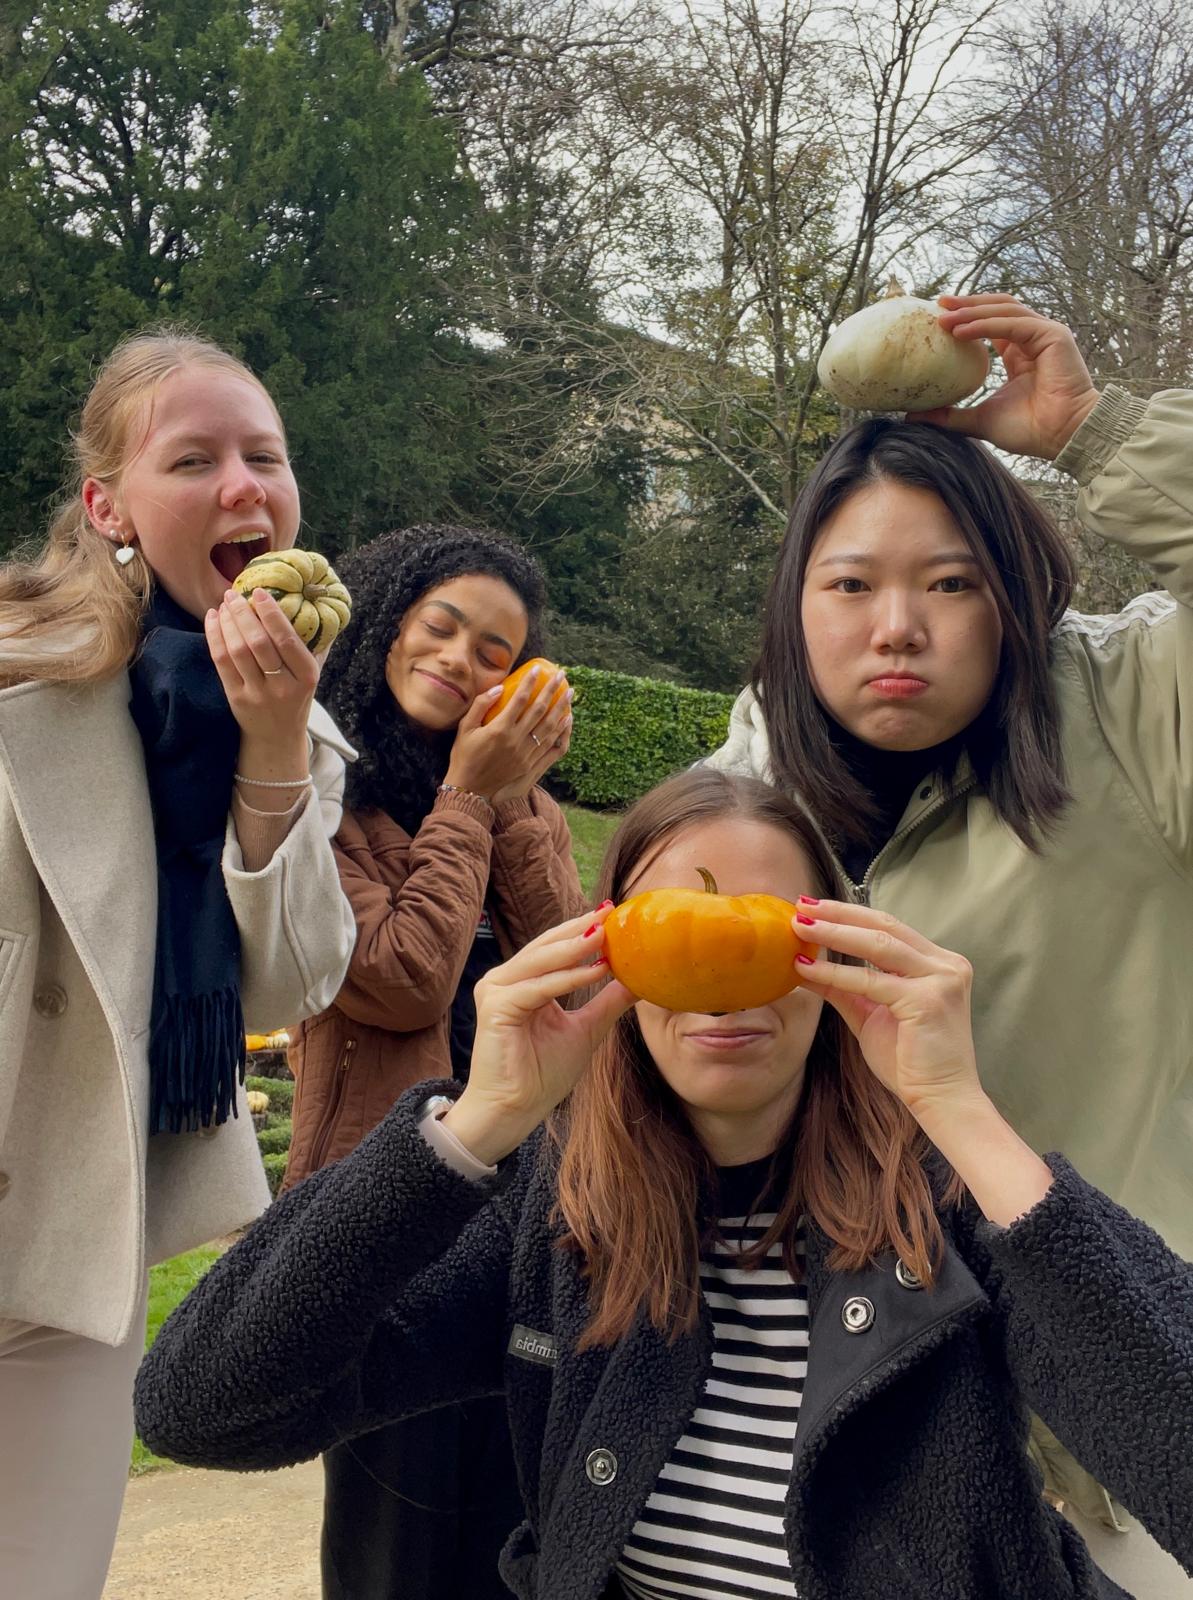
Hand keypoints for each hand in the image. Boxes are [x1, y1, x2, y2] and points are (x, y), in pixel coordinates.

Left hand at [206, 589, 317, 793]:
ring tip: (224, 604)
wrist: (278, 738)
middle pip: (259, 642)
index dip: (271, 613)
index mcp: (307, 676)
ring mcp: (258, 694)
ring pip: (238, 650)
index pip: (287, 640)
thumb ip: (314, 644)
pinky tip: (213, 620)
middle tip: (233, 594)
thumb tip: (314, 604)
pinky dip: (215, 637)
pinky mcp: (237, 699)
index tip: (259, 592)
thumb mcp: (313, 675)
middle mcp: (283, 686)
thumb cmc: (296, 698)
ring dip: (228, 622)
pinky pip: (222, 662)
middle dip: (243, 613)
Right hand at [442, 906, 633, 1164]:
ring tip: (606, 933)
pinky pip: (538, 988)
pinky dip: (568, 978)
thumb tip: (639, 981)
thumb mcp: (586, 1029)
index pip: (554, 948)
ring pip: (541, 961)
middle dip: (579, 929)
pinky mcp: (496, 1007)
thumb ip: (607, 1002)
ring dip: (575, 947)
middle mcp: (505, 980)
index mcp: (522, 982)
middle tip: (610, 913)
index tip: (614, 915)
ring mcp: (496, 991)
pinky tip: (596, 970)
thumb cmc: (542, 1075)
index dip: (582, 931)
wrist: (513, 1111)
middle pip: (546, 946)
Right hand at [444, 667, 573, 802]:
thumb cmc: (463, 755)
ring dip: (561, 708)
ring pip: (549, 726)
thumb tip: (500, 688)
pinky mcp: (529, 764)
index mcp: (499, 728)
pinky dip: (560, 730)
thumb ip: (480, 705)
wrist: (470, 789)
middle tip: (561, 675)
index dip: (530, 682)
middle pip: (539, 709)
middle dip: (552, 690)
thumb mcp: (465, 728)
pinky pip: (550, 744)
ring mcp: (525, 753)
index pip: (519, 699)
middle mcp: (515, 740)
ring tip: (570, 693)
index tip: (537, 669)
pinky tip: (566, 719)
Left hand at [790, 899, 982, 1125]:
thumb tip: (803, 964)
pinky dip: (836, 971)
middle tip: (801, 907)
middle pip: (884, 926)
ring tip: (801, 928)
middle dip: (839, 914)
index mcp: (937, 963)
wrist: (942, 1100)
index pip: (888, 927)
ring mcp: (941, 979)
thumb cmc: (911, 1062)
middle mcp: (945, 964)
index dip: (848, 914)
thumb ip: (844, 987)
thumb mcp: (870, 1014)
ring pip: (877, 945)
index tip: (812, 907)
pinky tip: (807, 968)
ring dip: (834, 933)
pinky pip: (871, 980)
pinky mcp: (928, 1000)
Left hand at [908, 293, 1100, 461]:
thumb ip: (949, 415)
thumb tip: (913, 416)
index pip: (991, 325)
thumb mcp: (978, 420)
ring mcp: (1045, 334)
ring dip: (972, 311)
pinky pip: (1012, 324)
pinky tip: (961, 331)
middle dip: (966, 305)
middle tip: (937, 304)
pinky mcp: (1052, 335)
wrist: (1061, 437)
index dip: (966, 317)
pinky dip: (985, 325)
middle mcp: (1033, 339)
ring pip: (1004, 311)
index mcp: (1019, 354)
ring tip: (943, 317)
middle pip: (997, 309)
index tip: (937, 317)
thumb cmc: (1030, 430)